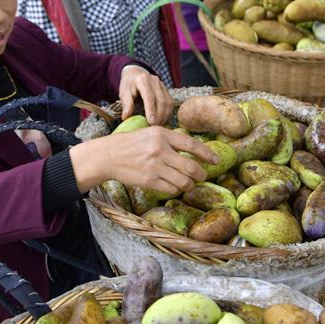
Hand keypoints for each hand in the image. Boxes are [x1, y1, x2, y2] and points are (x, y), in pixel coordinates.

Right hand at [69, 127, 217, 194]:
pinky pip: (171, 189)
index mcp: (162, 134)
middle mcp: (160, 149)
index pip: (191, 145)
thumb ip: (169, 140)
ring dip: (188, 185)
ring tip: (187, 184)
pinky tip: (173, 187)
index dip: (207, 154)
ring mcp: (154, 166)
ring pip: (183, 181)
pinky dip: (176, 190)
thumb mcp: (150, 133)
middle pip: (191, 166)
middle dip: (200, 174)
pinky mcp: (148, 180)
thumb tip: (192, 150)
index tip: (215, 160)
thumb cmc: (131, 144)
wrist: (108, 155)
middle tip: (202, 176)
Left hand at [118, 66, 173, 125]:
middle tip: (154, 127)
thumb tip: (126, 117)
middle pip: (161, 101)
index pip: (149, 97)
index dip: (151, 111)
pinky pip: (170, 103)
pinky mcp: (166, 90)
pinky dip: (167, 113)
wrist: (136, 75)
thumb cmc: (129, 85)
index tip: (151, 122)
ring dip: (164, 116)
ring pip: (168, 103)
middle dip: (159, 116)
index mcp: (143, 80)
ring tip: (158, 126)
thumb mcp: (124, 92)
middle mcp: (155, 81)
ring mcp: (162, 85)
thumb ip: (126, 104)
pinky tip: (161, 120)